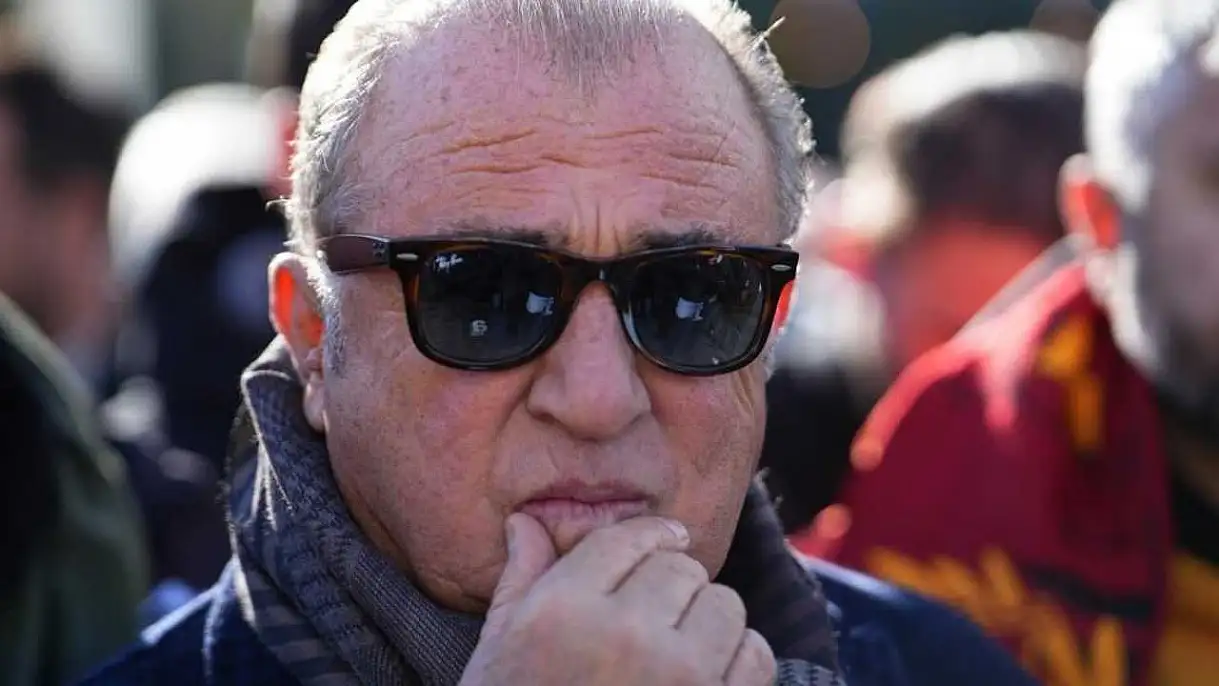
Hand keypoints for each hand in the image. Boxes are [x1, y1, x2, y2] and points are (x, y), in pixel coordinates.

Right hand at [459, 514, 775, 685]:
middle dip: (672, 585)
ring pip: (724, 604)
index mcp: (562, 610)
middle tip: (655, 615)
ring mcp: (679, 678)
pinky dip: (738, 661)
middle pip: (680, 568)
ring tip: (680, 649)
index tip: (665, 540)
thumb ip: (521, 580)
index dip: (650, 536)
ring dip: (707, 621)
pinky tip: (706, 679)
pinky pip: (755, 655)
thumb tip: (526, 520)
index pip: (627, 540)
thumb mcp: (498, 653)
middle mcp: (624, 634)